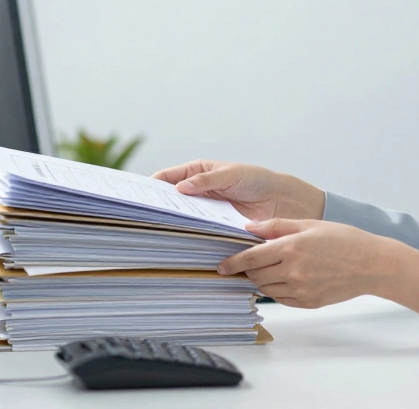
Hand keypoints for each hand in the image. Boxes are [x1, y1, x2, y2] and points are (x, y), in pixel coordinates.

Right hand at [151, 160, 324, 221]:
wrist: (281, 201)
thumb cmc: (256, 180)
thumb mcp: (231, 174)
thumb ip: (207, 180)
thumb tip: (180, 188)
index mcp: (196, 173)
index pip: (167, 179)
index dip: (151, 186)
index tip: (137, 195)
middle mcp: (196, 194)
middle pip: (170, 201)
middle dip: (157, 207)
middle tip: (142, 217)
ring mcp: (204, 212)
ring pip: (181, 219)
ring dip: (172, 225)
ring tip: (156, 232)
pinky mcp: (213, 229)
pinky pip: (197, 233)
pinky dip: (189, 237)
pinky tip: (181, 244)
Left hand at [219, 219, 418, 313]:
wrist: (371, 264)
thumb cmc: (344, 239)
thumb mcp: (310, 224)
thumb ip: (277, 225)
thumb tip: (250, 227)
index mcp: (292, 247)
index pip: (251, 258)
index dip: (233, 263)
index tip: (222, 266)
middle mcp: (293, 270)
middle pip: (256, 275)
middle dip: (249, 269)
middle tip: (251, 262)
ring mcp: (301, 289)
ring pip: (266, 289)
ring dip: (262, 279)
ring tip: (270, 269)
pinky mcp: (308, 302)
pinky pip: (281, 299)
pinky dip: (277, 290)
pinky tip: (286, 279)